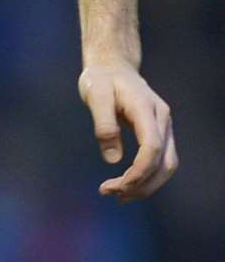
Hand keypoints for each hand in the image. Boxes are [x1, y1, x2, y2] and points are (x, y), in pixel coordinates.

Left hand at [79, 61, 177, 201]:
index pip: (152, 147)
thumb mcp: (94, 94)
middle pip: (164, 162)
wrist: (112, 65)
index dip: (139, 171)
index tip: (118, 186)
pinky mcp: (159, 132)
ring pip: (167, 165)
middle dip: (142, 184)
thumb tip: (113, 159)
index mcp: (146, 109)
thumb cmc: (100, 78)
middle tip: (112, 194)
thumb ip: (103, 124)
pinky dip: (147, 176)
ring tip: (118, 195)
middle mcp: (161, 119)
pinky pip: (160, 160)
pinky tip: (128, 184)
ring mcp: (163, 126)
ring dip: (146, 185)